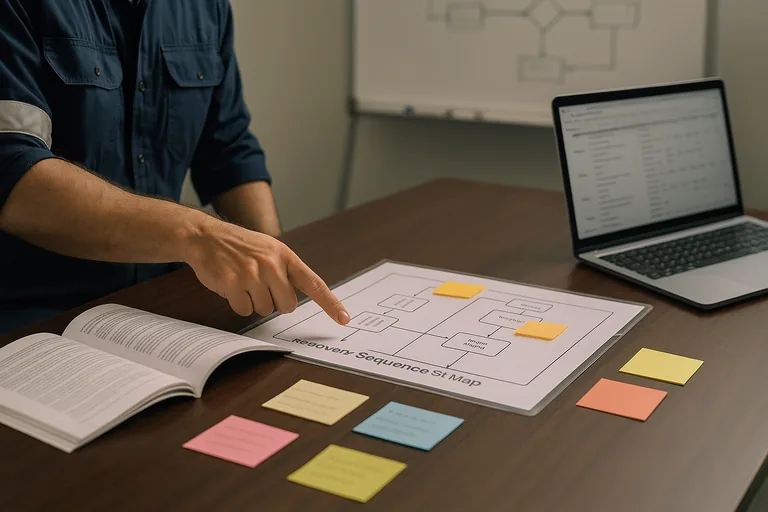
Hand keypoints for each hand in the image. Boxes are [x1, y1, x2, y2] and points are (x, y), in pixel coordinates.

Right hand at [184, 216, 349, 323]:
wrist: (207, 237)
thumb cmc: (241, 246)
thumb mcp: (270, 250)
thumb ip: (286, 271)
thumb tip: (295, 301)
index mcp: (285, 256)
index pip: (314, 283)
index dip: (330, 303)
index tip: (344, 318)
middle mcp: (272, 264)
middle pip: (287, 306)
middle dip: (274, 302)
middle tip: (260, 286)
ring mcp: (252, 274)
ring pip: (264, 310)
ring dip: (253, 302)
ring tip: (242, 281)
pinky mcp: (234, 283)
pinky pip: (244, 310)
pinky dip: (237, 303)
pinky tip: (231, 285)